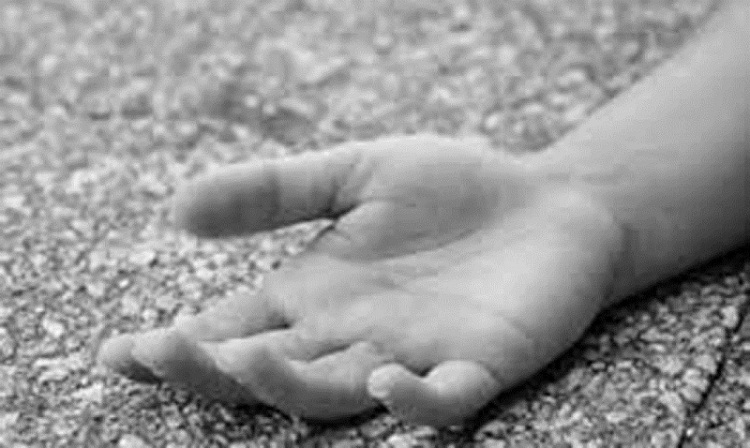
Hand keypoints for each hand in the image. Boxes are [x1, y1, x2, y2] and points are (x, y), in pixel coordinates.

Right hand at [98, 134, 625, 425]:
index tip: (120, 353)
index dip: (180, 345)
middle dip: (212, 368)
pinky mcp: (477, 365)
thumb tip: (177, 210)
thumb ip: (278, 191)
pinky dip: (410, 401)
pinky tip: (381, 383)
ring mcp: (412, 355)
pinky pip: (439, 399)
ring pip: (337, 392)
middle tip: (161, 354)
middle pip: (269, 368)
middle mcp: (353, 335)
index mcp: (318, 293)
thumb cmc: (453, 188)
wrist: (549, 200)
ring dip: (289, 386)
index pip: (233, 328)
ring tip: (243, 365)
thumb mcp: (356, 172)